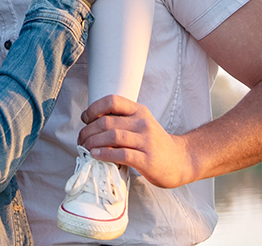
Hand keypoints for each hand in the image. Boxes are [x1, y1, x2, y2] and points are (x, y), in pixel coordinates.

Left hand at [77, 95, 196, 188]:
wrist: (181, 160)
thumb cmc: (155, 144)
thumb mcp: (141, 124)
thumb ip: (122, 122)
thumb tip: (92, 124)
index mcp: (139, 111)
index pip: (112, 101)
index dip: (94, 108)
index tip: (85, 119)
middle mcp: (142, 123)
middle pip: (107, 121)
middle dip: (88, 131)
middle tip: (81, 140)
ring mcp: (146, 141)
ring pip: (112, 136)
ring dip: (93, 142)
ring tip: (85, 148)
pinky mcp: (147, 159)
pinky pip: (121, 154)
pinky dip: (105, 154)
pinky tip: (96, 156)